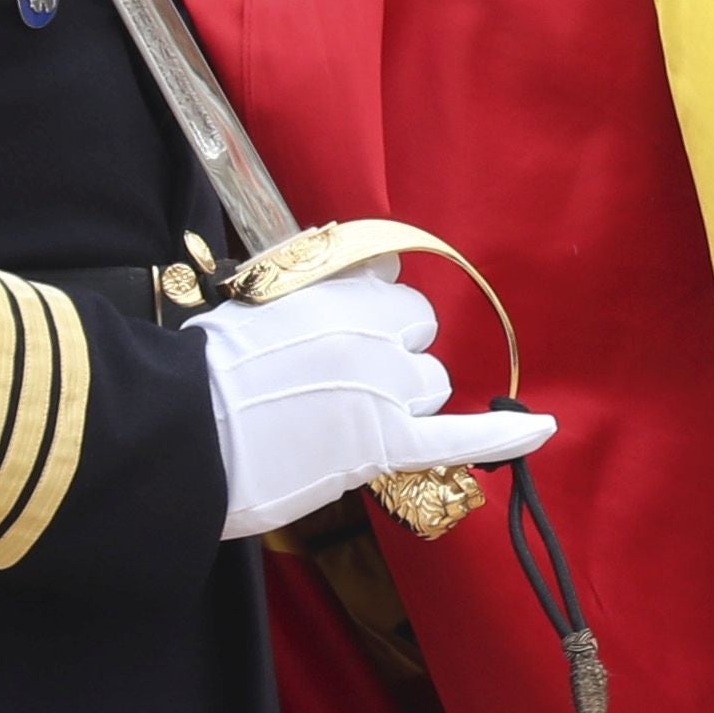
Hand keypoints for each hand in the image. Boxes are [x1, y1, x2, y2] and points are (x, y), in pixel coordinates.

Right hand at [194, 262, 554, 540]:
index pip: (393, 288)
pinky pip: (460, 436)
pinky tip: (541, 428)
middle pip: (419, 339)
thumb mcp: (253, 304)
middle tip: (338, 390)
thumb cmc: (196, 375)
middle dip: (394, 361)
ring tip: (341, 425)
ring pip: (430, 387)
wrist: (171, 432)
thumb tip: (368, 269)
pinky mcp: (382, 443)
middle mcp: (370, 330)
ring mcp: (381, 387)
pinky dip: (504, 433)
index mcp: (336, 291)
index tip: (350, 337)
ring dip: (403, 404)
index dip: (376, 319)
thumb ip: (313, 291)